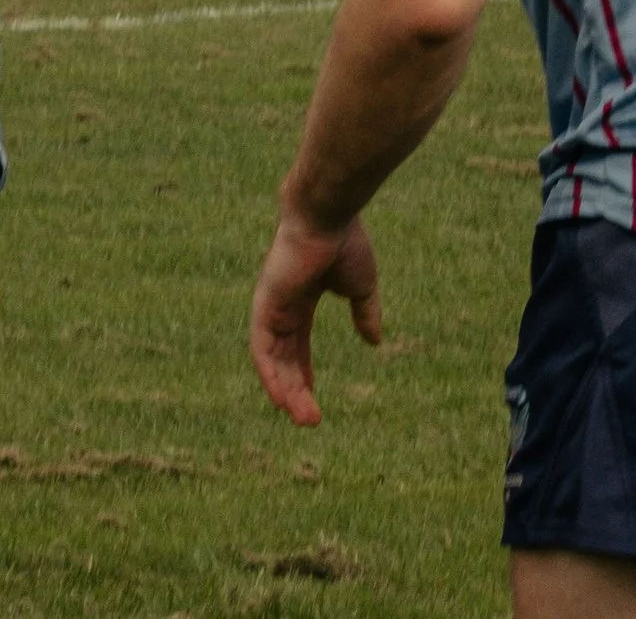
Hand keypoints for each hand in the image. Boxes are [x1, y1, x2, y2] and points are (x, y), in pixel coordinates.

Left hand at [249, 208, 381, 424]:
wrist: (328, 214)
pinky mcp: (265, 303)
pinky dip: (269, 373)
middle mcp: (282, 303)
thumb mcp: (361, 286)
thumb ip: (364, 313)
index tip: (312, 400)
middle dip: (296, 389)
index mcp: (302, 297)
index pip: (297, 343)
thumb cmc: (345, 241)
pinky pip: (261, 346)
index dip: (303, 372)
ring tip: (303, 418)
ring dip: (285, 389)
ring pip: (272, 358)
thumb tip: (375, 340)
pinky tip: (280, 397)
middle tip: (311, 420)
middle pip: (284, 356)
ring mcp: (271, 304)